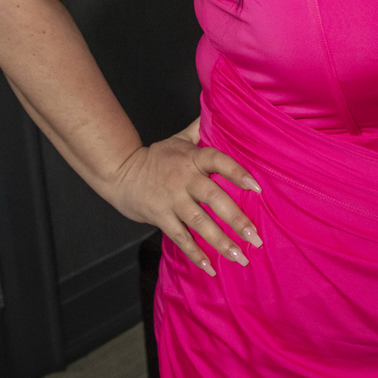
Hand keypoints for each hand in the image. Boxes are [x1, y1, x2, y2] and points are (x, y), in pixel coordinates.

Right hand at [108, 131, 262, 275]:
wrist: (121, 172)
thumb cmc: (157, 157)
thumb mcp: (179, 139)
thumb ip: (201, 129)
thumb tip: (219, 109)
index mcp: (193, 158)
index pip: (220, 162)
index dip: (238, 173)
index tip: (257, 188)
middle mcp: (185, 179)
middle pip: (214, 199)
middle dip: (237, 219)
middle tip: (255, 237)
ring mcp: (172, 200)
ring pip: (200, 223)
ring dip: (220, 242)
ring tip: (239, 257)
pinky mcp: (161, 218)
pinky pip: (181, 238)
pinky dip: (196, 254)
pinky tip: (211, 268)